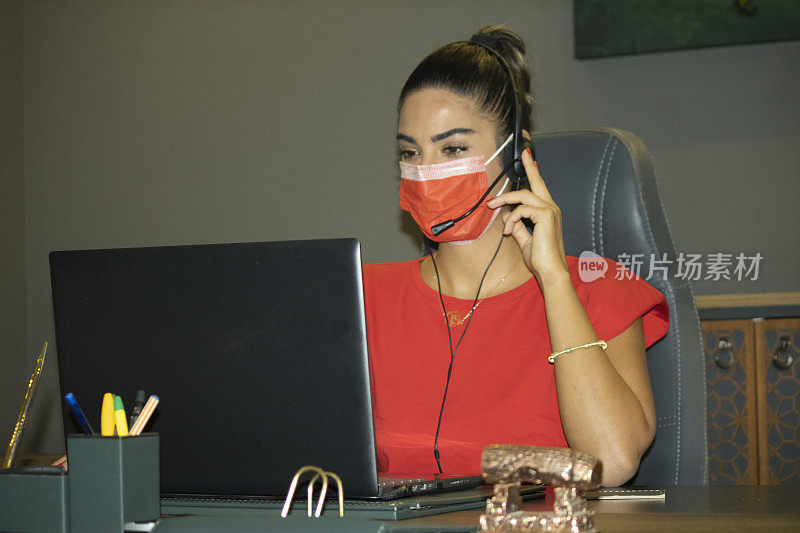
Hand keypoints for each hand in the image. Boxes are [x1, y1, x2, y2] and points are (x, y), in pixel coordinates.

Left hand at [486, 148, 567, 280]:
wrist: (550, 271)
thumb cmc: (541, 259)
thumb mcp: (525, 240)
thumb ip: (518, 226)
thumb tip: (507, 217)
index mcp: (548, 212)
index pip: (540, 187)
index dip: (534, 171)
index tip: (528, 156)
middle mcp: (551, 208)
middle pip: (535, 183)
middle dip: (528, 167)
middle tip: (522, 154)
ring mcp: (550, 211)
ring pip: (523, 196)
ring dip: (504, 200)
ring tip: (492, 207)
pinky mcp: (545, 216)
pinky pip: (521, 210)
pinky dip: (511, 219)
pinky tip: (508, 231)